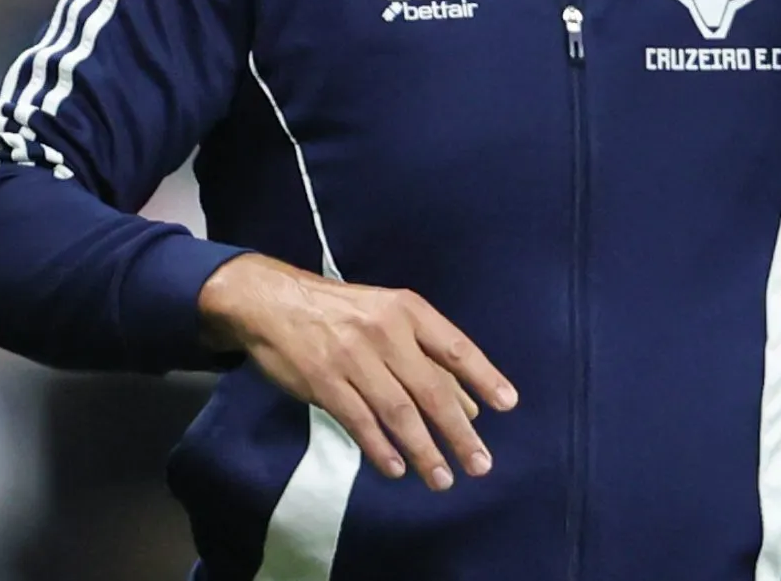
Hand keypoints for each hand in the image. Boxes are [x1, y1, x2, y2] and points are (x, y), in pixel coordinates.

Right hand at [198, 253, 515, 489]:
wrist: (273, 302)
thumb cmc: (342, 312)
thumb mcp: (387, 316)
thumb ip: (427, 356)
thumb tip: (470, 406)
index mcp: (407, 310)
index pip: (455, 347)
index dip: (483, 377)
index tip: (507, 405)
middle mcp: (385, 332)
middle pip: (431, 389)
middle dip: (458, 431)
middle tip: (480, 464)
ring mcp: (354, 359)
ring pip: (398, 412)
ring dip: (424, 450)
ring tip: (443, 478)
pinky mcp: (324, 382)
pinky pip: (360, 422)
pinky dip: (381, 449)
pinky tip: (398, 469)